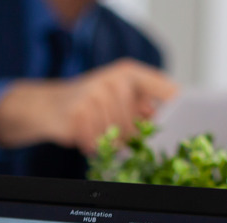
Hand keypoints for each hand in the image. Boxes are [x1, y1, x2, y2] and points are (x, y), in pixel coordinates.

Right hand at [0, 59, 176, 154]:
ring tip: (97, 135)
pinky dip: (92, 146)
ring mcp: (94, 94)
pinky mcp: (77, 112)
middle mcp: (114, 79)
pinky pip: (96, 141)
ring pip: (117, 135)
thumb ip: (143, 109)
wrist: (47, 106)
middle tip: (118, 140)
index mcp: (129, 73)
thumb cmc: (89, 104)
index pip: (166, 91)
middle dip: (128, 138)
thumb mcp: (118, 99)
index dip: (176, 112)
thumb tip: (168, 126)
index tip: (179, 128)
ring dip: (108, 143)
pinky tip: (85, 137)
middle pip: (137, 124)